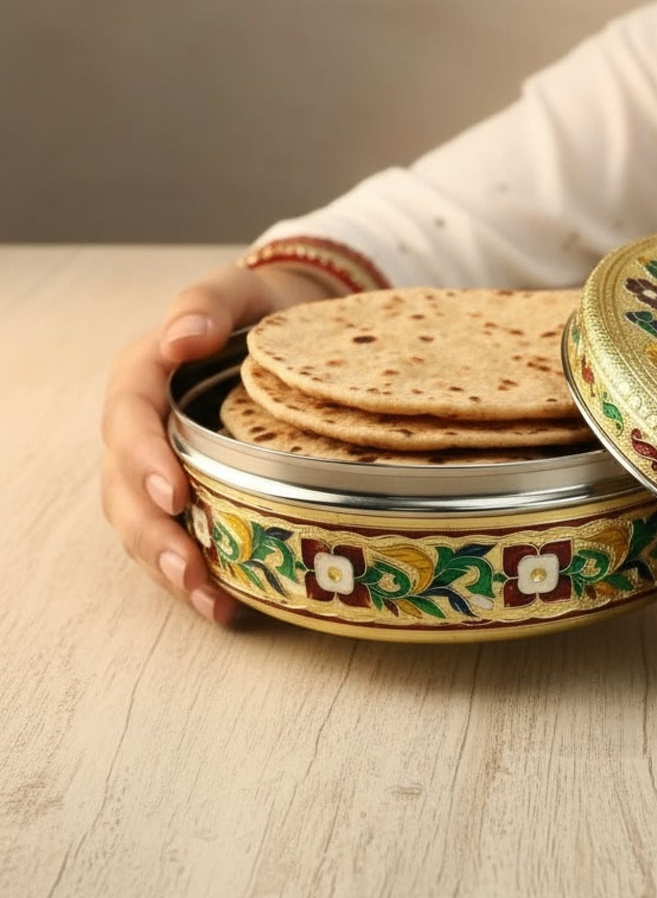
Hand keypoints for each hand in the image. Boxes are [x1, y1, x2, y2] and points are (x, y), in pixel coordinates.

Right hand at [101, 262, 338, 622]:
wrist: (290, 326)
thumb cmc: (264, 308)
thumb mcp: (241, 291)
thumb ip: (208, 303)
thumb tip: (183, 336)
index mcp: (145, 375)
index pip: (130, 418)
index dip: (145, 457)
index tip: (176, 492)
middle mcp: (143, 427)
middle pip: (125, 486)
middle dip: (153, 532)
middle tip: (189, 568)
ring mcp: (161, 466)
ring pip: (142, 523)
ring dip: (168, 566)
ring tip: (206, 601)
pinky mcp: (191, 494)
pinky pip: (176, 539)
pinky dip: (195, 576)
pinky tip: (226, 606)